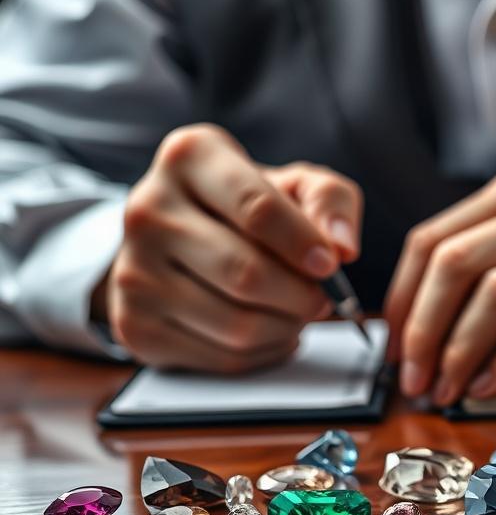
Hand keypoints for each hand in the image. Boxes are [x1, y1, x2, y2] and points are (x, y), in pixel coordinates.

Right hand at [95, 124, 362, 371]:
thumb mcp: (295, 185)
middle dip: (301, 296)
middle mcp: (148, 209)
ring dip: (286, 327)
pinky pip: (221, 356)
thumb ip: (331, 202)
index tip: (330, 265)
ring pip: (236, 324)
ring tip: (298, 313)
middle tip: (322, 298)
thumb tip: (342, 247)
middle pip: (245, 274)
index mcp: (190, 158)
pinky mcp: (136, 324)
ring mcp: (133, 270)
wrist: (178, 240)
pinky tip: (272, 331)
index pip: (256, 208)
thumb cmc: (248, 207)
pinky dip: (264, 352)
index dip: (303, 244)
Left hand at [384, 165, 495, 403]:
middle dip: (421, 331)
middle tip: (412, 380)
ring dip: (459, 353)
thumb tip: (417, 320)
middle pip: (456, 265)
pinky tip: (493, 388)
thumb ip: (491, 258)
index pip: (433, 239)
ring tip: (447, 390)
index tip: (392, 346)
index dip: (401, 300)